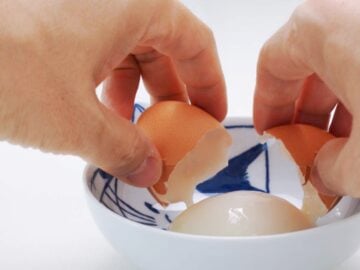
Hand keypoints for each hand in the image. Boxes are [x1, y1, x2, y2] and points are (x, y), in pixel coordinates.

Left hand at [0, 0, 225, 186]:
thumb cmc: (6, 60)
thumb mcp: (76, 120)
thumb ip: (122, 149)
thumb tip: (147, 170)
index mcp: (135, 4)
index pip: (195, 41)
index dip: (210, 82)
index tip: (211, 115)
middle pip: (163, 45)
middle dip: (171, 93)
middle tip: (174, 131)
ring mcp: (80, 5)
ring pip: (127, 47)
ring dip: (134, 90)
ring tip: (129, 127)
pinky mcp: (53, 17)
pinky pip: (95, 46)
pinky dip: (102, 80)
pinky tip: (92, 110)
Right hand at [254, 0, 359, 201]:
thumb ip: (332, 171)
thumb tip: (328, 171)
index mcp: (326, 26)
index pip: (274, 64)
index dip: (268, 106)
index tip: (275, 132)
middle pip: (314, 62)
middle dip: (308, 112)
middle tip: (312, 147)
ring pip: (355, 60)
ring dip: (345, 106)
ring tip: (353, 146)